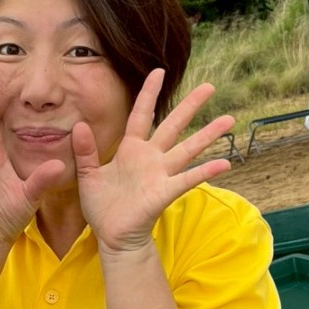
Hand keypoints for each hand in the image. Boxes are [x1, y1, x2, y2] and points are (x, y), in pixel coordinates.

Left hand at [73, 69, 234, 253]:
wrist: (112, 236)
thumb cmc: (103, 207)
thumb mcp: (87, 176)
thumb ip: (84, 151)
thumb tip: (79, 125)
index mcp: (130, 150)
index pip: (141, 115)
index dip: (149, 93)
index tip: (158, 71)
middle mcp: (150, 158)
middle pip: (173, 125)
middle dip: (190, 106)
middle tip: (210, 86)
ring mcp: (160, 174)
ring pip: (188, 149)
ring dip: (208, 134)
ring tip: (229, 119)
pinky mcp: (165, 192)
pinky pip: (188, 179)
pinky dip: (206, 171)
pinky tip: (225, 163)